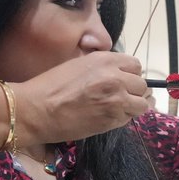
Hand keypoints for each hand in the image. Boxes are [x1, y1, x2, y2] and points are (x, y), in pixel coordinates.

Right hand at [17, 52, 150, 142]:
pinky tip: (106, 118)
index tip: (122, 82)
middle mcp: (115, 76)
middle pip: (141, 85)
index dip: (130, 75)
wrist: (36, 110)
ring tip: (114, 110)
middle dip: (132, 92)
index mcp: (105, 60)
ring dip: (132, 107)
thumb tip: (121, 77)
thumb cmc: (50, 87)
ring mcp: (117, 98)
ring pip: (142, 104)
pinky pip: (130, 118)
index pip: (135, 66)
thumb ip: (103, 69)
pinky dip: (122, 119)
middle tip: (117, 98)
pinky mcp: (113, 119)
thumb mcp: (79, 66)